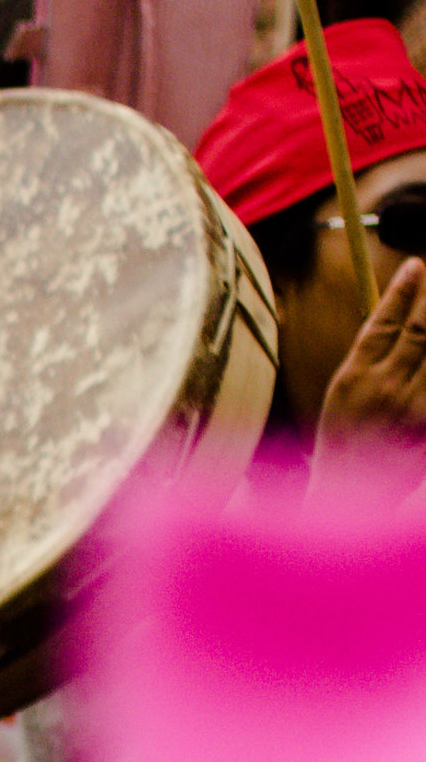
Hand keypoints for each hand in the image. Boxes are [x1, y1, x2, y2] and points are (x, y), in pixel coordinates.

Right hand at [315, 256, 425, 489]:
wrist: (353, 496)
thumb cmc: (344, 440)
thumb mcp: (344, 392)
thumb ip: (370, 355)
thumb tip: (396, 319)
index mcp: (355, 378)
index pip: (384, 321)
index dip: (403, 290)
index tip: (416, 265)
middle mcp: (387, 390)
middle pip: (422, 331)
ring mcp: (415, 410)